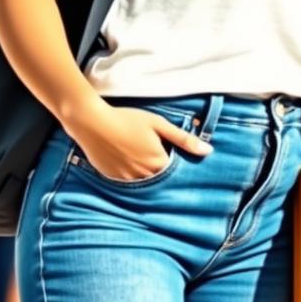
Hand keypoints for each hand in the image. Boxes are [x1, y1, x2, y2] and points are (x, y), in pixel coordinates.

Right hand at [65, 98, 211, 181]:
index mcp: (158, 163)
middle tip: (155, 153)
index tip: (175, 155)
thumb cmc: (128, 119)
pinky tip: (127, 159)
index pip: (176, 171)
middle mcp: (143, 176)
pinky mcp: (111, 178)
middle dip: (163, 170)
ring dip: (147, 173)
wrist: (91, 122)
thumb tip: (208, 151)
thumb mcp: (159, 125)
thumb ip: (184, 139)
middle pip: (160, 178)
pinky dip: (132, 174)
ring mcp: (126, 179)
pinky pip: (128, 182)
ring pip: (144, 181)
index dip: (177, 163)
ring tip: (140, 155)